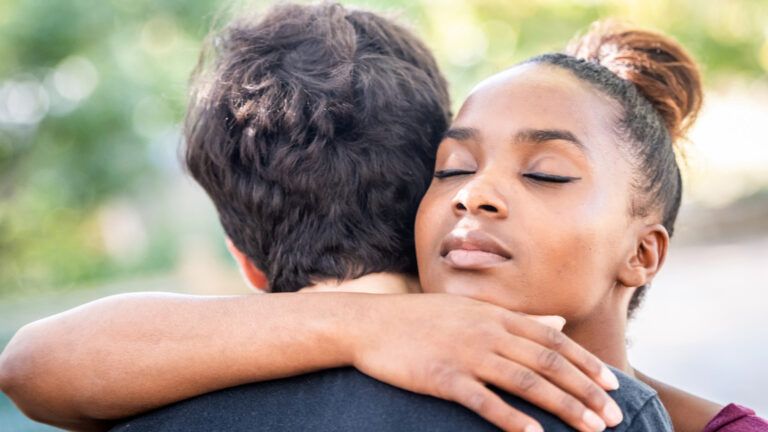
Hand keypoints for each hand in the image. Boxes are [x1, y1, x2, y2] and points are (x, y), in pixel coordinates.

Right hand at [348, 293, 622, 431]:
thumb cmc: (420, 319)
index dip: (586, 363)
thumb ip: (515, 318)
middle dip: (586, 391)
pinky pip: (485, 402)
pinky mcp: (444, 378)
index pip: (553, 339)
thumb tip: (556, 322)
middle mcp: (488, 332)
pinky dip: (513, 420)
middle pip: (548, 364)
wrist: (369, 323)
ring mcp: (466, 355)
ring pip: (526, 383)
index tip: (612, 384)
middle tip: (615, 416)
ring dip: (564, 407)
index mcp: (496, 316)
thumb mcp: (470, 309)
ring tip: (592, 429)